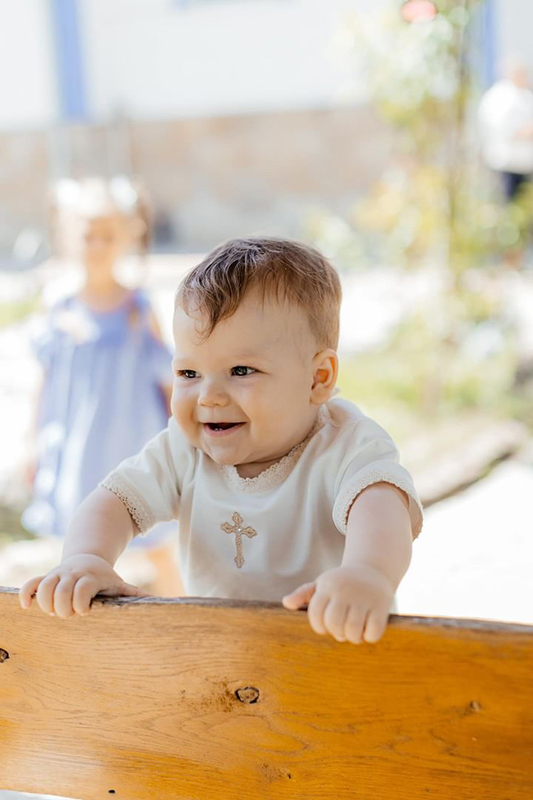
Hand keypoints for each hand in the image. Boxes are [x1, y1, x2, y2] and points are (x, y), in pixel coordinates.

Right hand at [19, 554, 149, 618]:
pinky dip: (26, 595)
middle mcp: (73, 574)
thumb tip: (154, 603)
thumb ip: (133, 594)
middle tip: (69, 613)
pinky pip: (31, 584)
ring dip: (46, 604)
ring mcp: (57, 574)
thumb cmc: (104, 579)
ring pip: (44, 587)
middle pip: (61, 591)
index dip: (81, 604)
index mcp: (91, 577)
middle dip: (63, 608)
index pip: (82, 590)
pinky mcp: (45, 577)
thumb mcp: (118, 584)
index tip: (86, 611)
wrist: (87, 560)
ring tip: (54, 611)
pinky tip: (28, 607)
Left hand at [282, 564, 394, 643]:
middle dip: (336, 633)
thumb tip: (287, 603)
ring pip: (353, 630)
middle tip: (341, 630)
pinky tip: (368, 628)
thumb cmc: (342, 582)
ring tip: (354, 631)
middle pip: (334, 624)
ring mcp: (364, 597)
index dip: (319, 626)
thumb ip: (303, 594)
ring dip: (353, 637)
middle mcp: (345, 590)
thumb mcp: (322, 584)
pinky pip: (372, 632)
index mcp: (328, 586)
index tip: (326, 626)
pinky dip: (369, 636)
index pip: (316, 615)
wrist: (373, 569)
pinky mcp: (381, 605)